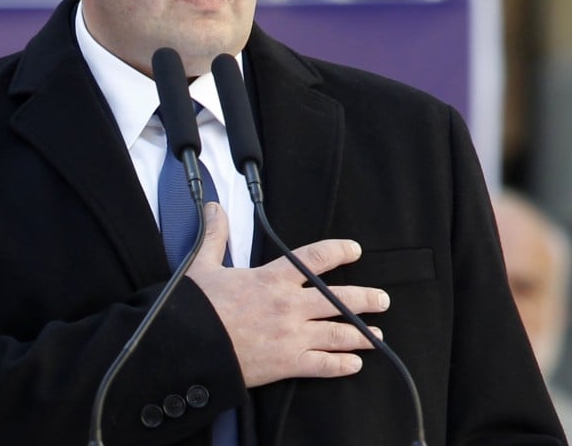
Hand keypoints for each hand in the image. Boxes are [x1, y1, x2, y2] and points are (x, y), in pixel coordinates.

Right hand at [186, 202, 389, 387]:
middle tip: (382, 299)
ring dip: (361, 335)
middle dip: (365, 299)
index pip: (314, 258)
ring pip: (338, 333)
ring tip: (377, 336)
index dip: (338, 251)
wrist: (189, 347)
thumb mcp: (202, 265)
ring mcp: (291, 336)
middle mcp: (288, 306)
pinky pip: (323, 365)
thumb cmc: (196, 308)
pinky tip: (354, 364)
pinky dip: (341, 365)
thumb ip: (215, 235)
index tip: (354, 250)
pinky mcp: (287, 363)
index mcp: (271, 279)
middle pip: (338, 300)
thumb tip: (213, 207)